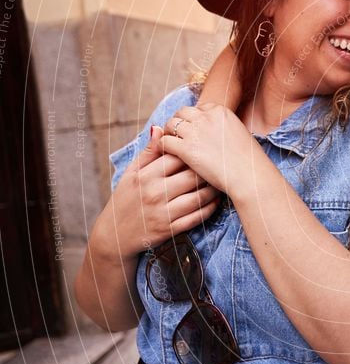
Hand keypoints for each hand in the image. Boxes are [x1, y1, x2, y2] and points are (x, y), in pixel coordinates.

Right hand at [92, 126, 218, 258]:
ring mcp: (163, 213)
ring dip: (214, 189)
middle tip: (220, 164)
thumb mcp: (132, 173)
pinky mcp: (170, 230)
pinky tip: (216, 200)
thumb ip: (149, 152)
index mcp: (146, 176)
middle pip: (192, 176)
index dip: (194, 151)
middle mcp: (155, 193)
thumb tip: (160, 127)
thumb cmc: (126, 198)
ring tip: (221, 180)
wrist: (114, 235)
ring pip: (199, 197)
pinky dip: (211, 208)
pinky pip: (198, 217)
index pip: (178, 157)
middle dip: (208, 169)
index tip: (205, 148)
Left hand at [161, 103, 262, 195]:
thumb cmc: (250, 161)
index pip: (199, 108)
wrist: (249, 176)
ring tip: (169, 144)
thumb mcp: (240, 134)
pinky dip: (162, 146)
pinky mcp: (186, 149)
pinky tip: (166, 155)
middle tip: (176, 135)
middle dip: (178, 122)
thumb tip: (218, 133)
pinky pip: (165, 141)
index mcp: (220, 111)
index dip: (194, 119)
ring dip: (168, 133)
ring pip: (170, 124)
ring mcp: (195, 132)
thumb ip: (225, 128)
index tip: (193, 129)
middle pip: (182, 112)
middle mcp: (206, 117)